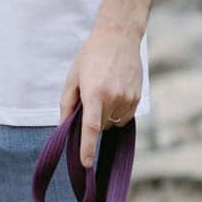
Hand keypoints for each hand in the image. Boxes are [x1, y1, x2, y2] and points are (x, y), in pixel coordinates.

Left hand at [60, 26, 142, 169]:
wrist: (118, 37)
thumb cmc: (90, 56)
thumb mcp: (72, 78)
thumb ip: (67, 105)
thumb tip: (64, 128)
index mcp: (94, 93)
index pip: (91, 128)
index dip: (87, 148)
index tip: (85, 165)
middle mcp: (114, 98)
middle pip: (100, 127)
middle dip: (93, 121)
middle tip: (89, 99)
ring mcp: (128, 99)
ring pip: (113, 124)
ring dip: (105, 116)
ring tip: (104, 91)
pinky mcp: (138, 98)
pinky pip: (124, 118)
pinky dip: (117, 113)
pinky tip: (114, 93)